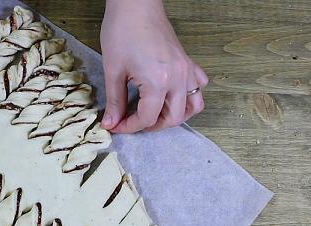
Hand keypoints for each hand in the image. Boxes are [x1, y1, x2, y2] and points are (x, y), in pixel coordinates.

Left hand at [100, 0, 207, 132]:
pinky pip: (198, 86)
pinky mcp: (188, 62)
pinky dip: (189, 97)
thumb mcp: (113, 70)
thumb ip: (115, 101)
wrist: (135, 4)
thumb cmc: (122, 31)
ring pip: (193, 106)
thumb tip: (111, 122)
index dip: (129, 127)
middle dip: (152, 126)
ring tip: (155, 114)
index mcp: (158, 82)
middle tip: (133, 122)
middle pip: (172, 118)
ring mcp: (186, 70)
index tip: (116, 126)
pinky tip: (172, 95)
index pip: (147, 118)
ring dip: (175, 116)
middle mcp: (178, 78)